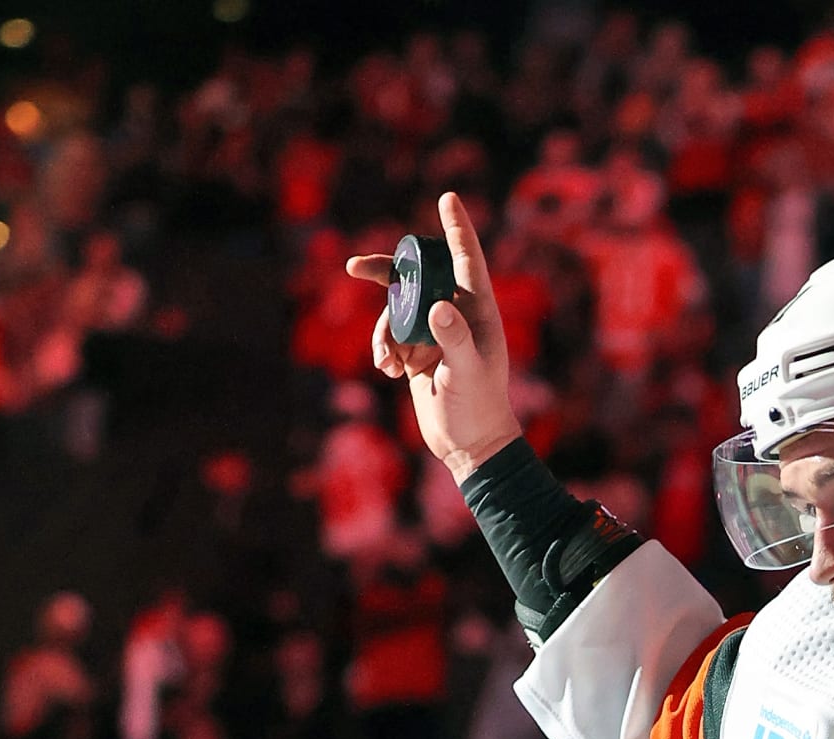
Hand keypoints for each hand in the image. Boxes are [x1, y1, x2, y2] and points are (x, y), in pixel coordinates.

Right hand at [346, 193, 521, 483]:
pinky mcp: (417, 353)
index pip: (466, 259)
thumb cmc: (478, 408)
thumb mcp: (466, 373)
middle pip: (417, 277)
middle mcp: (455, 314)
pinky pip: (390, 335)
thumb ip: (455, 339)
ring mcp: (433, 332)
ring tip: (387, 361)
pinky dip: (381, 348)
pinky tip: (387, 370)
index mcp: (477, 310)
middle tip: (355, 268)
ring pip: (396, 309)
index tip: (446, 198)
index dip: (456, 228)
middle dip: (386, 272)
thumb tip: (438, 307)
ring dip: (382, 331)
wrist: (468, 446)